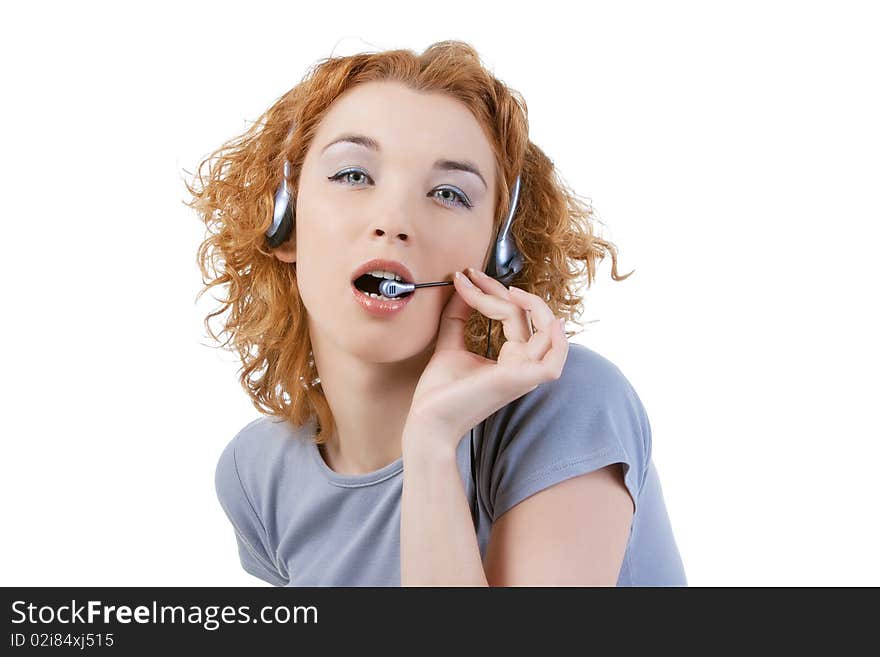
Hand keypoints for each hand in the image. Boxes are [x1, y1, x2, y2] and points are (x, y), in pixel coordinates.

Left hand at [404, 267, 568, 449]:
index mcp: (511, 360)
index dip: (492, 291)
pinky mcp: (519, 380)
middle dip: (500, 290)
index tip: (466, 276)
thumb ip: (457, 317)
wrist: (428, 421)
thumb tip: (461, 287)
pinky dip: (558, 341)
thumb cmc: (440, 393)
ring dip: (529, 304)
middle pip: (527, 317)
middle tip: (473, 275)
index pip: (514, 316)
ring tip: (506, 288)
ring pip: (544, 331)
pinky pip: (553, 360)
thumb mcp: (449, 344)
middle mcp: (522, 366)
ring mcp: (524, 374)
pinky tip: (549, 321)